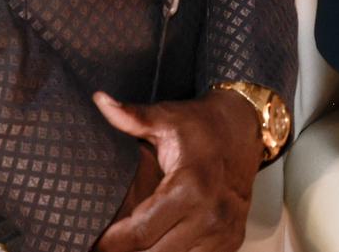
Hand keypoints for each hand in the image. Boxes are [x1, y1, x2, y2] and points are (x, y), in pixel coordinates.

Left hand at [93, 90, 258, 251]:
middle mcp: (210, 214)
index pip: (141, 231)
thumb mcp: (165, 118)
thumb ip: (131, 117)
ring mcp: (224, 231)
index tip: (95, 243)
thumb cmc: (201, 125)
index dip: (112, 243)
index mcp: (191, 186)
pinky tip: (158, 245)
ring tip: (129, 248)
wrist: (244, 129)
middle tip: (103, 249)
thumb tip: (100, 101)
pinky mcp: (232, 240)